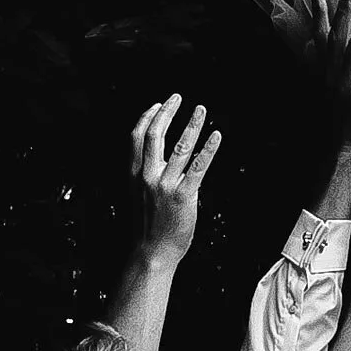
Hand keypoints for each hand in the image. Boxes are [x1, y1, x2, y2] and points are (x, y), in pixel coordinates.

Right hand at [130, 95, 221, 264]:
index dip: (147, 117)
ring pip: (180, 146)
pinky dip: (209, 148)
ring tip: (201, 110)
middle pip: (155, 134)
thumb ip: (146, 175)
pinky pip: (199, 166)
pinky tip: (216, 136)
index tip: (158, 104)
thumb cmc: (148, 226)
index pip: (137, 137)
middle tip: (179, 97)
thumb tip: (161, 158)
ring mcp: (164, 185)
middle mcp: (147, 176)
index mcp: (133, 174)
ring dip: (192, 124)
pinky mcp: (184, 195)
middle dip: (168, 112)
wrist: (151, 253)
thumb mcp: (138, 195)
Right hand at [305, 0, 350, 152]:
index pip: (319, 39)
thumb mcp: (325, 89)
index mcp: (323, 74)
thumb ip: (320, 66)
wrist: (338, 150)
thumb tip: (309, 46)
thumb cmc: (336, 119)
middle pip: (335, 40)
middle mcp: (330, 78)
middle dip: (341, 15)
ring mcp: (343, 89)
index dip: (319, 16)